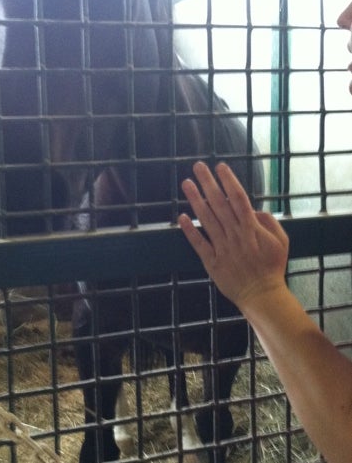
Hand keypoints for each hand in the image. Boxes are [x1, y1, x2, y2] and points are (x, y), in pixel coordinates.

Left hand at [178, 161, 288, 309]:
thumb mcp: (281, 241)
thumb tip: (253, 208)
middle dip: (208, 183)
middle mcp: (235, 235)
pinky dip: (190, 230)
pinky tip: (182, 216)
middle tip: (197, 166)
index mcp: (252, 229)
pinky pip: (199, 243)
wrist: (262, 295)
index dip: (228, 181)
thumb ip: (268, 222)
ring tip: (186, 184)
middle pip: (219, 204)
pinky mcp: (212, 262)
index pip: (238, 198)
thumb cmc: (272, 267)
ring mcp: (222, 248)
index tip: (220, 166)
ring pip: (207, 220)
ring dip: (196, 200)